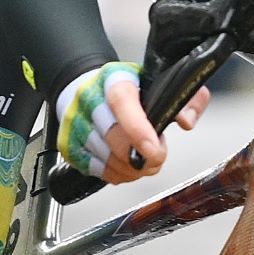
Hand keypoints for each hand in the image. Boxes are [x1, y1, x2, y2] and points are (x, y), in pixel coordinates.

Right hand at [57, 62, 209, 183]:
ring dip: (132, 169)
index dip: (138, 129)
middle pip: (114, 138)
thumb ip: (185, 99)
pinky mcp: (68, 144)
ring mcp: (75, 123)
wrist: (86, 88)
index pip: (122, 102)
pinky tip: (127, 166)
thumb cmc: (127, 90)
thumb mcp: (160, 85)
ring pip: (107, 158)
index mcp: (114, 79)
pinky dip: (117, 174)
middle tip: (157, 156)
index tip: (155, 148)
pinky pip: (96, 170)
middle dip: (142, 157)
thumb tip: (185, 121)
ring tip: (143, 159)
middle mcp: (88, 99)